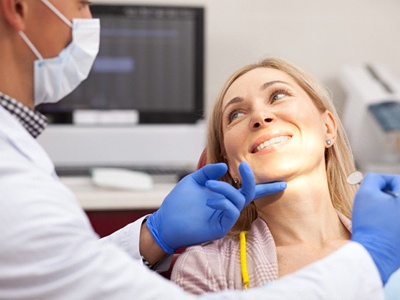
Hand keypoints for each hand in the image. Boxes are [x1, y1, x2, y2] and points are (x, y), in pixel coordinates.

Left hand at [146, 162, 285, 253]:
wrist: (165, 220)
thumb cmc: (179, 202)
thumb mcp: (194, 180)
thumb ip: (209, 172)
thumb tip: (225, 166)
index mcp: (224, 195)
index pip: (248, 190)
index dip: (265, 187)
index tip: (283, 183)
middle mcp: (228, 206)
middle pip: (250, 193)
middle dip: (251, 180)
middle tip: (244, 167)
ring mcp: (225, 217)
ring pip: (239, 200)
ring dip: (226, 190)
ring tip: (209, 186)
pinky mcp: (220, 228)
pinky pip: (231, 213)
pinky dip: (223, 203)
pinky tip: (210, 201)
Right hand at [351, 172, 399, 283]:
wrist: (374, 254)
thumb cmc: (370, 222)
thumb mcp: (365, 193)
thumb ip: (372, 179)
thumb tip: (377, 180)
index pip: (396, 180)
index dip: (380, 181)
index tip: (366, 187)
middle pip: (397, 195)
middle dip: (383, 195)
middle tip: (370, 202)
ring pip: (395, 209)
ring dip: (386, 208)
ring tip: (373, 216)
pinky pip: (394, 222)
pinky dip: (387, 220)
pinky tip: (378, 227)